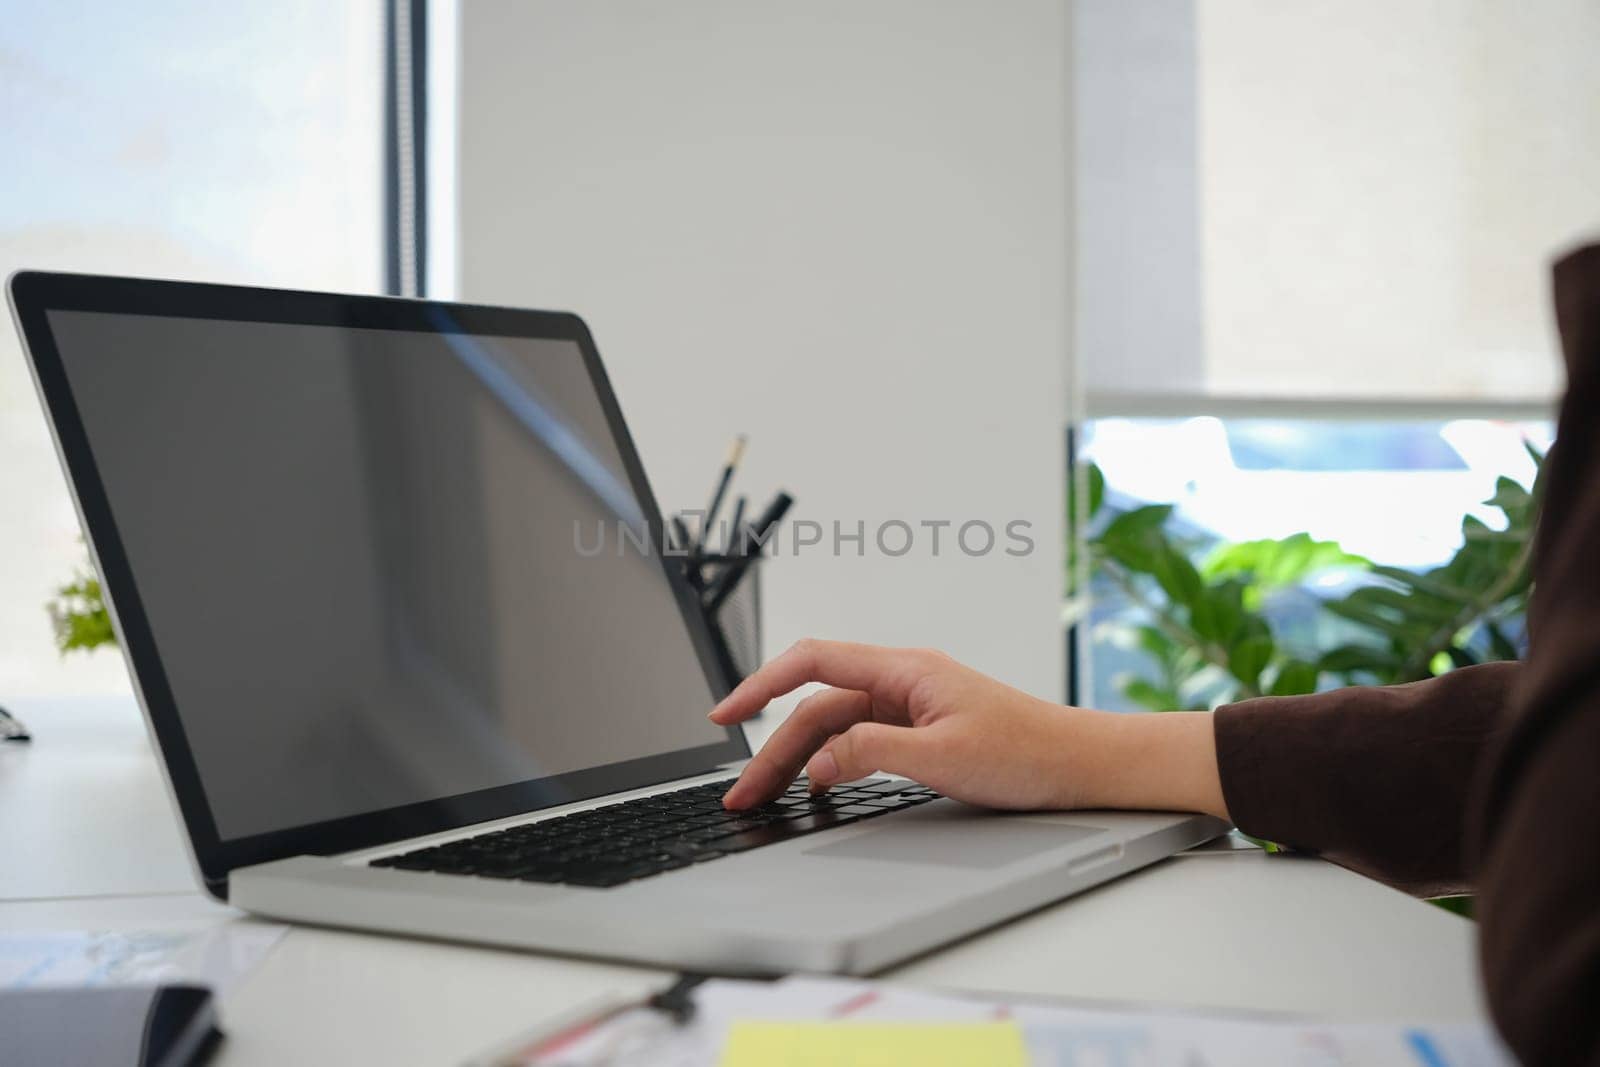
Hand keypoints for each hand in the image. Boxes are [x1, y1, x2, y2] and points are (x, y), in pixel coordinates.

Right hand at [710, 639, 1227, 818]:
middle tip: (741, 793)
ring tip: (764, 796)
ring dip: (797, 758)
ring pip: (834, 725)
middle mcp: (902, 679)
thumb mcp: (945, 757)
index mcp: (905, 669)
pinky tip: (814, 786)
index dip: (761, 683)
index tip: (726, 715)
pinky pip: (859, 739)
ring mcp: (909, 704)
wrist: (1081, 765)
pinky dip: (830, 761)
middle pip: (817, 704)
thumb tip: (817, 759)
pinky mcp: (919, 729)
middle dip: (772, 745)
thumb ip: (873, 752)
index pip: (814, 662)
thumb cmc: (1028, 752)